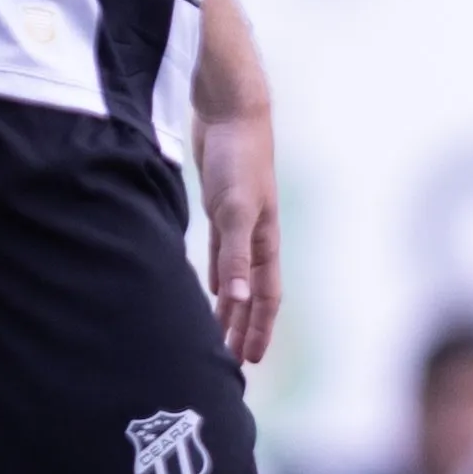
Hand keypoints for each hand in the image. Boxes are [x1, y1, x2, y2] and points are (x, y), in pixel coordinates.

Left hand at [197, 109, 282, 362]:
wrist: (231, 113)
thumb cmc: (239, 159)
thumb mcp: (236, 210)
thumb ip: (234, 255)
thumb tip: (236, 300)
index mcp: (265, 243)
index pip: (266, 298)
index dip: (259, 329)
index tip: (250, 360)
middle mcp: (256, 239)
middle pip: (252, 294)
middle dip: (244, 327)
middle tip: (231, 360)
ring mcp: (239, 224)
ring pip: (235, 277)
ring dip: (229, 306)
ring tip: (217, 332)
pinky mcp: (220, 209)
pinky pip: (220, 254)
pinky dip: (216, 275)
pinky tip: (207, 288)